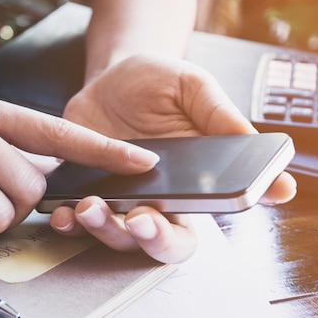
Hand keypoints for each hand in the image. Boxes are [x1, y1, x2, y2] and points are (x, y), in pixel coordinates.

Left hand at [52, 54, 296, 262]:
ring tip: (91, 206)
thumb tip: (254, 140)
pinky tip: (63, 212)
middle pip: (166, 241)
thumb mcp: (191, 87)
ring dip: (106, 230)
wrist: (109, 76)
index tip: (228, 204)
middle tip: (141, 218)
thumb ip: (218, 114)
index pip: (219, 208)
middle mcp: (161, 197)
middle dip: (155, 239)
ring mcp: (122, 198)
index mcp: (196, 177)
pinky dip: (70, 224)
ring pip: (120, 237)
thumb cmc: (159, 82)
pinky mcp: (86, 193)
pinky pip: (79, 222)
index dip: (228, 213)